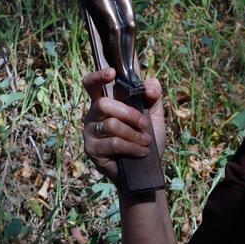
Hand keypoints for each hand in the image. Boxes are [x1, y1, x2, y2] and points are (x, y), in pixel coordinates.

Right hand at [82, 67, 165, 181]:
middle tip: (144, 125)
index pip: (93, 84)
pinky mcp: (91, 149)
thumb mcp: (154, 116)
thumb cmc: (146, 140)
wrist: (144, 171)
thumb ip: (154, 97)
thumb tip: (151, 85)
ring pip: (112, 125)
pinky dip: (132, 147)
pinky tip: (141, 152)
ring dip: (134, 134)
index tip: (112, 73)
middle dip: (129, 114)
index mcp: (105, 102)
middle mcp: (93, 114)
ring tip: (146, 142)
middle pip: (104, 104)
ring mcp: (90, 132)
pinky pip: (113, 143)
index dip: (98, 76)